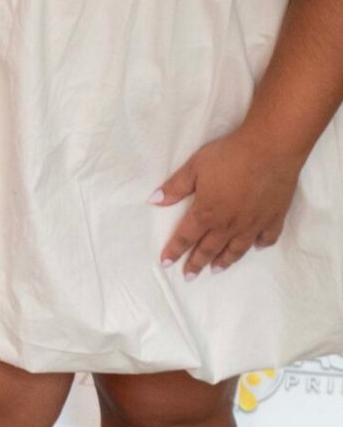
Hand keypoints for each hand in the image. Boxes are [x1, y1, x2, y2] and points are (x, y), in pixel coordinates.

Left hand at [154, 127, 301, 276]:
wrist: (270, 150)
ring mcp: (253, 224)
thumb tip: (153, 201)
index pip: (186, 237)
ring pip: (236, 249)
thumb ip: (175, 187)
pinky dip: (260, 245)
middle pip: (209, 249)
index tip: (166, 264)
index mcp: (207, 213)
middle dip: (197, 263)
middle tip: (189, 276)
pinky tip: (256, 247)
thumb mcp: (194, 167)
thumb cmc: (229, 156)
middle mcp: (229, 225)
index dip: (174, 251)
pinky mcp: (274, 218)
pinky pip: (266, 238)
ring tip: (216, 270)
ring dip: (225, 261)